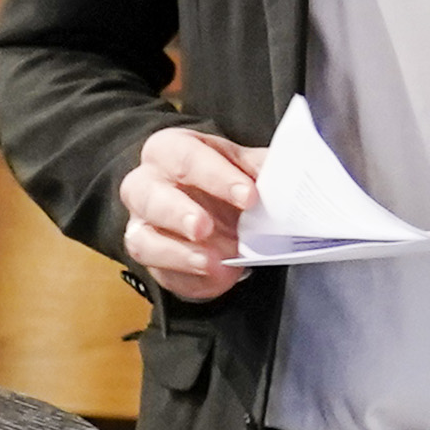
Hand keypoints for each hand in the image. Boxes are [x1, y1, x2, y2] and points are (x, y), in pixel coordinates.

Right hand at [118, 121, 262, 301]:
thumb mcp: (244, 165)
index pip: (185, 157)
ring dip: (176, 253)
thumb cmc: (223, 181)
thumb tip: (288, 175)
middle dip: (178, 213)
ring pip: (141, 240)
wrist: (217, 210)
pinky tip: (216, 276)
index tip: (249, 196)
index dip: (215, 177)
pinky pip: (161, 273)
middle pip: (147, 195)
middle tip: (204, 227)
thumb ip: (262, 168)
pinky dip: (190, 278)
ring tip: (211, 262)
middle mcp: (146, 185)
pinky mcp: (150, 260)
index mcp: (169, 150)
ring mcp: (142, 226)